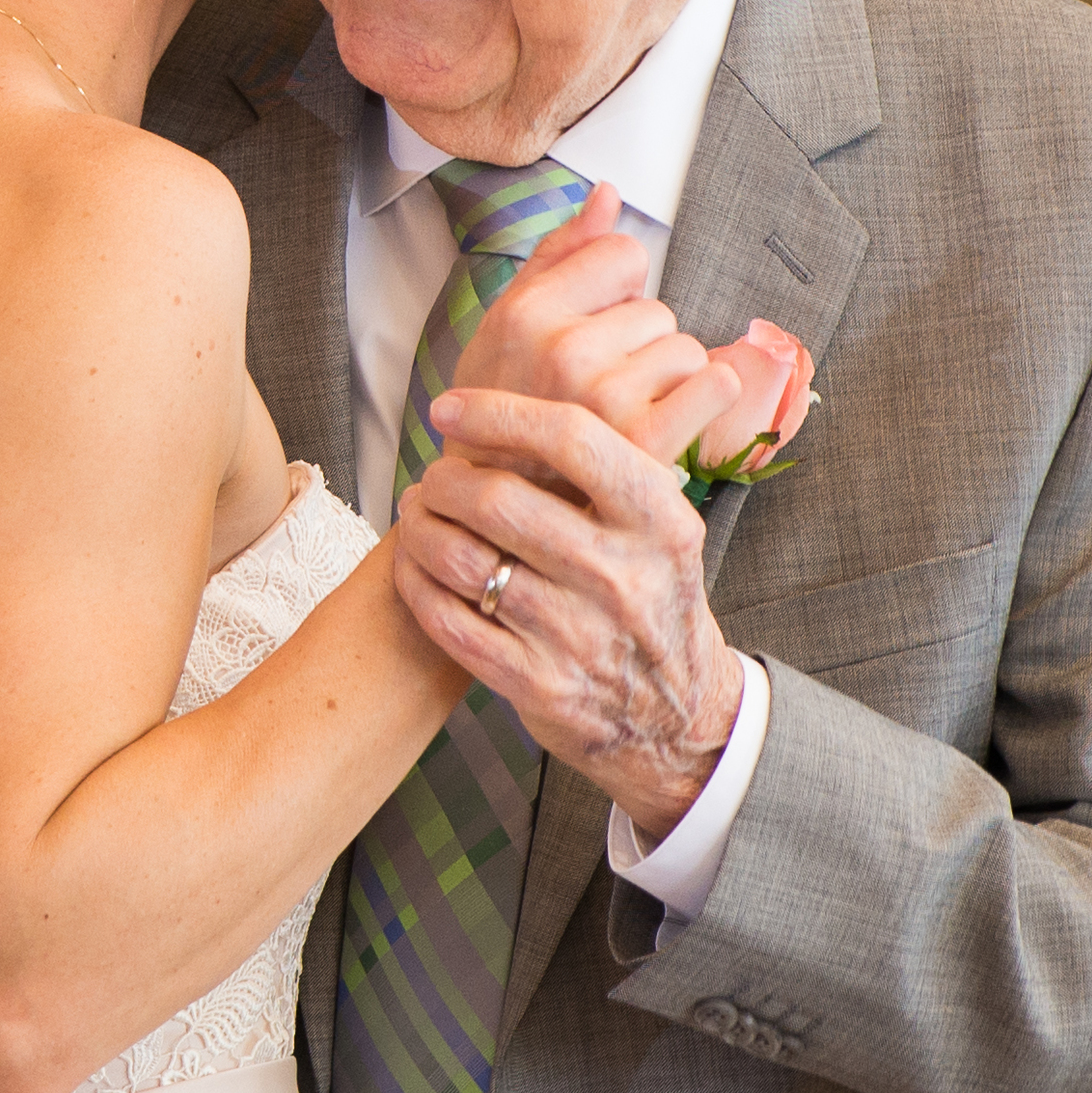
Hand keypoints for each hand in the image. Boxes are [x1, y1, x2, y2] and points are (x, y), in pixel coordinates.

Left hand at [392, 389, 743, 839]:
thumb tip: (524, 378)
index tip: (450, 407)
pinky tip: (415, 566)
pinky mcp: (537, 684)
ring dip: (420, 527)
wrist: (676, 713)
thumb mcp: (663, 526)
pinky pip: (448, 620)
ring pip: (463, 559)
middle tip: (433, 477)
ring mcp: (579, 636)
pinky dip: (416, 583)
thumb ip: (609, 465)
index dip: (497, 411)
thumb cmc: (649, 594)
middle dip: (445, 478)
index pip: (571, 437)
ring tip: (417, 514)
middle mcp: (623, 576)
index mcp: (660, 520)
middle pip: (499, 498)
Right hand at [453, 184, 742, 467]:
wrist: (494, 510)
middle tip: (596, 386)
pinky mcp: (648, 444)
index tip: (586, 331)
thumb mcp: (504, 325)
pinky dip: (704, 400)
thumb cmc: (500, 411)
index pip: (624, 254)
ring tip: (621, 412)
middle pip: (655, 307)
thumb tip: (608, 195)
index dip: (611, 291)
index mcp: (525, 314)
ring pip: (684, 348)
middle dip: (635, 341)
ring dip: (665, 377)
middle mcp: (565, 351)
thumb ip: (559, 253)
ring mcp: (607, 400)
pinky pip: (717, 384)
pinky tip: (665, 420)